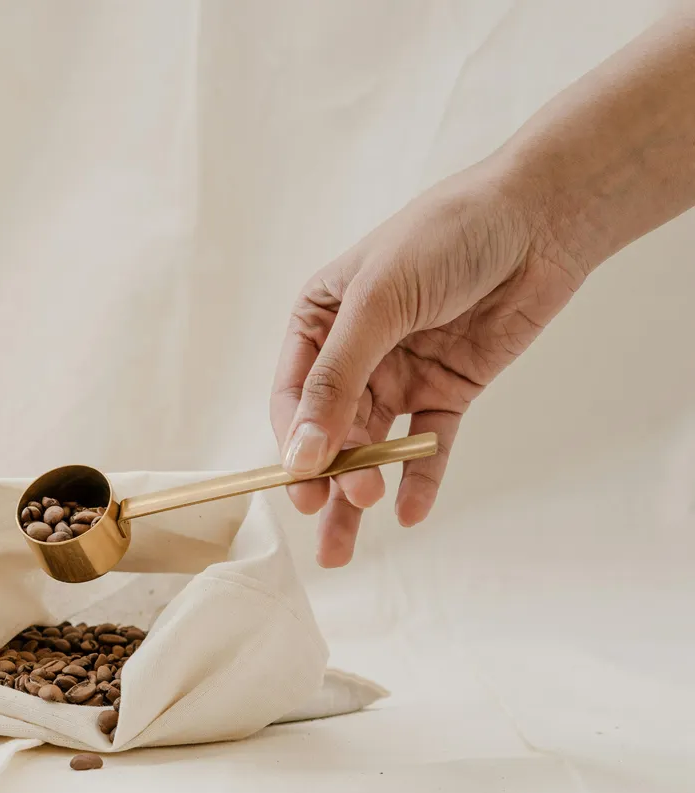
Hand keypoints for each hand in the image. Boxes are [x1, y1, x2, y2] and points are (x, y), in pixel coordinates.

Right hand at [270, 162, 587, 566]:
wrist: (538, 219)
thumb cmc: (443, 237)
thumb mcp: (377, 304)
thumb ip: (337, 381)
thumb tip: (300, 453)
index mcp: (319, 322)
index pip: (291, 396)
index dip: (294, 444)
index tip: (303, 486)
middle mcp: (353, 352)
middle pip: (329, 430)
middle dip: (328, 478)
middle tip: (334, 516)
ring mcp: (400, 373)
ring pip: (372, 446)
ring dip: (364, 487)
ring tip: (355, 534)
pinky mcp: (447, 390)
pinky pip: (427, 445)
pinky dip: (419, 477)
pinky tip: (411, 512)